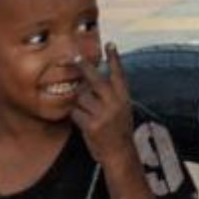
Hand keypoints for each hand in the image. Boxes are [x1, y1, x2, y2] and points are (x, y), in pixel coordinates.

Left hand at [71, 43, 134, 161]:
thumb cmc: (118, 131)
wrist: (120, 154)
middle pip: (95, 79)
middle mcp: (115, 103)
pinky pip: (75, 112)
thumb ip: (111, 95)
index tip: (110, 44)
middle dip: (84, 67)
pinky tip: (83, 122)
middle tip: (75, 57)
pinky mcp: (92, 124)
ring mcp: (103, 114)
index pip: (119, 74)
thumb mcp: (122, 110)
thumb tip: (90, 81)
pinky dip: (76, 115)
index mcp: (124, 98)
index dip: (114, 58)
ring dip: (79, 103)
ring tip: (88, 114)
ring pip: (81, 97)